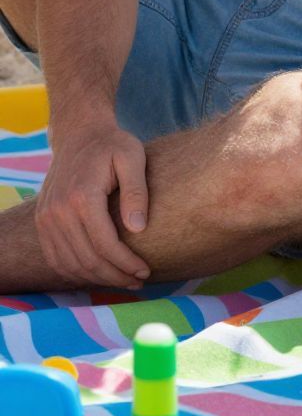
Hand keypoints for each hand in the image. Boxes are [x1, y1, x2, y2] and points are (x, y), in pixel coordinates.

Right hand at [35, 121, 150, 287]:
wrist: (79, 134)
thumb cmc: (112, 145)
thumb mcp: (133, 157)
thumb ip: (136, 192)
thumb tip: (138, 229)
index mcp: (81, 196)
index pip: (105, 245)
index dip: (126, 264)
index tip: (146, 271)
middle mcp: (58, 210)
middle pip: (87, 260)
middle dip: (116, 276)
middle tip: (139, 281)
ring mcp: (46, 218)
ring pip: (70, 264)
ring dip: (98, 279)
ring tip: (124, 280)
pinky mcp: (42, 222)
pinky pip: (56, 258)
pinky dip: (77, 272)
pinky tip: (100, 272)